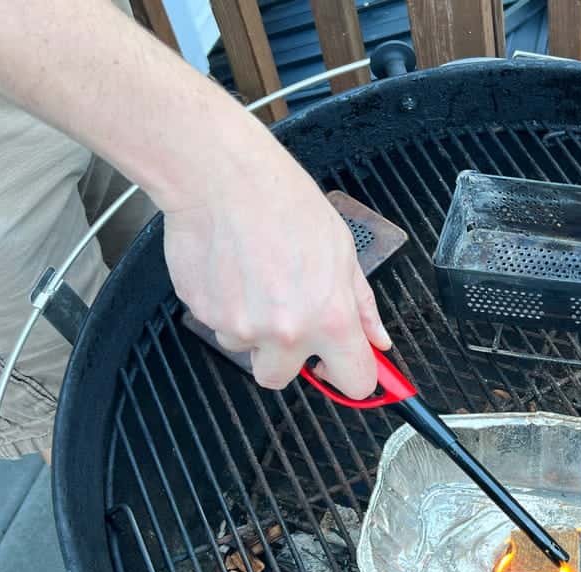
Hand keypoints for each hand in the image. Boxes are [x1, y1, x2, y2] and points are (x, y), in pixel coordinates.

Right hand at [160, 142, 390, 397]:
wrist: (222, 179)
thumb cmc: (286, 205)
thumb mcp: (343, 252)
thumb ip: (361, 306)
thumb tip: (377, 340)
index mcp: (331, 320)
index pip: (354, 383)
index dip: (348, 376)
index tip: (340, 365)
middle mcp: (285, 333)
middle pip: (280, 380)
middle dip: (283, 357)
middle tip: (285, 315)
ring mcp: (239, 327)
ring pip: (245, 348)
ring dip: (250, 326)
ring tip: (254, 276)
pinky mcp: (202, 313)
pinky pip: (216, 323)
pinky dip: (224, 305)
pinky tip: (232, 268)